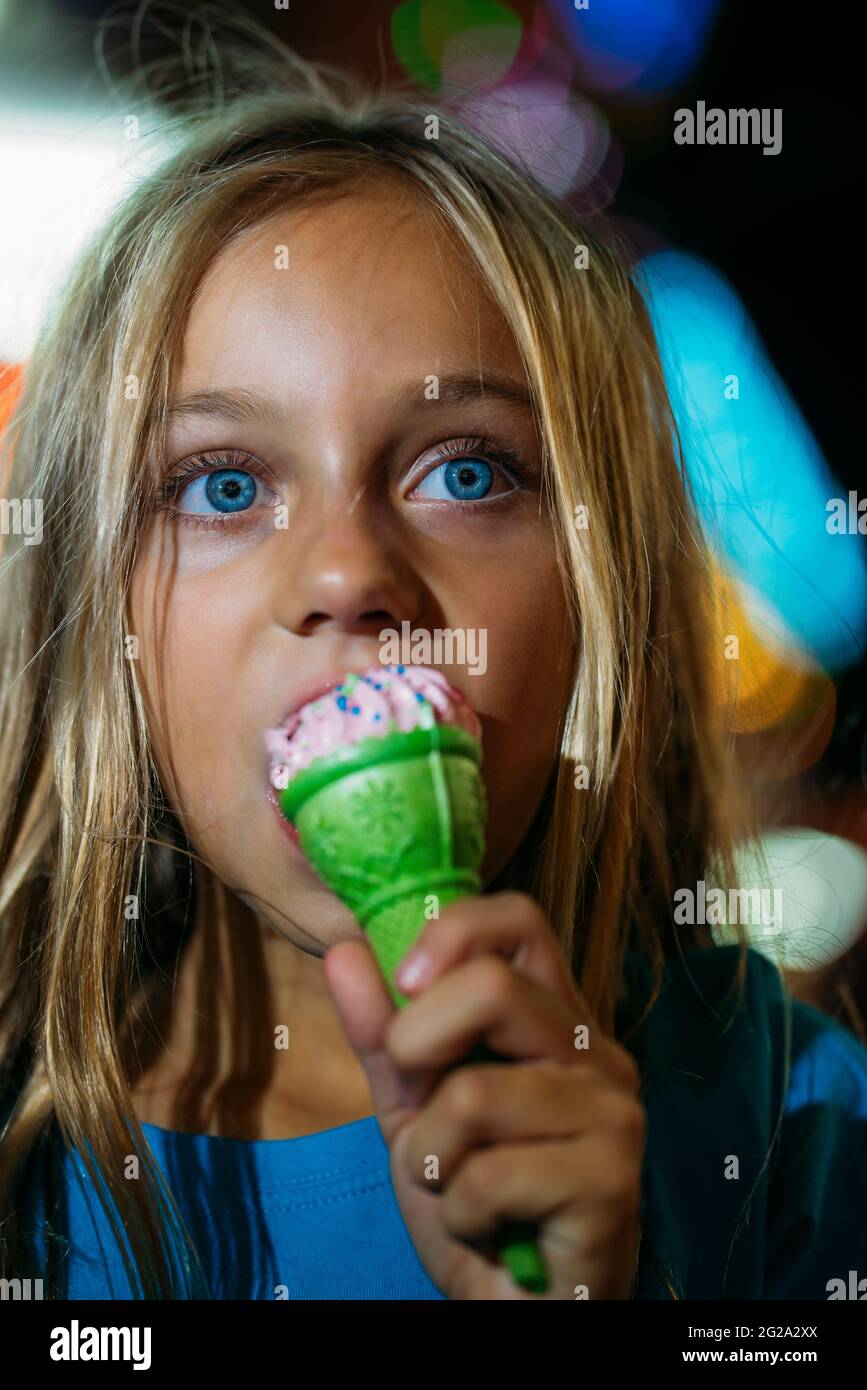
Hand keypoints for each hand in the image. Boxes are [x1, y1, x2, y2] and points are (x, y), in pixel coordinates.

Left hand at [324, 890, 645, 1299]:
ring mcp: (613, 1114)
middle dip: (417, 1049)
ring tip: (457, 1184)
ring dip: (432, 1156)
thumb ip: (383, 1032)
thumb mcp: (412, 1108)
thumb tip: (347, 949)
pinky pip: (486, 1174)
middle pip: (492, 988)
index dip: (453, 932)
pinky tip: (485, 1226)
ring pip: (474, 1094)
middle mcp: (596, 1053)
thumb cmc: (475, 1200)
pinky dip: (457, 1211)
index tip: (406, 982)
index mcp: (555, 1020)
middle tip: (420, 1108)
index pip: (519, 921)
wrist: (519, 1305)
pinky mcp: (611, 1180)